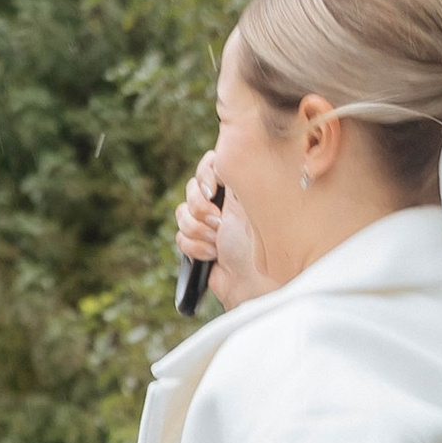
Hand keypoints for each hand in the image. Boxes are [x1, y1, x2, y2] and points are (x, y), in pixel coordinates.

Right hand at [174, 156, 268, 308]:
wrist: (255, 283)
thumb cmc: (261, 245)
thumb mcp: (251, 203)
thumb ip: (236, 178)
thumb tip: (221, 159)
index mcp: (237, 188)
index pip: (210, 164)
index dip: (204, 174)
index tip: (212, 190)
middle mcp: (222, 203)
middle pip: (191, 189)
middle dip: (200, 208)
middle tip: (218, 223)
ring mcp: (208, 226)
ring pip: (182, 214)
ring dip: (198, 231)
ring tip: (217, 244)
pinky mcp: (198, 247)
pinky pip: (180, 238)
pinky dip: (195, 248)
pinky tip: (212, 256)